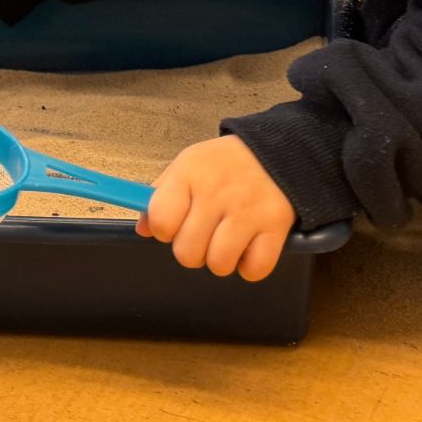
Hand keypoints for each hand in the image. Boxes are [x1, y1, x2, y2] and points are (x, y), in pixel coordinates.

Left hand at [137, 136, 297, 281]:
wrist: (276, 151)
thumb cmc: (225, 164)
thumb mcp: (187, 166)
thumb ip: (160, 195)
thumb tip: (144, 229)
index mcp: (189, 175)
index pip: (160, 221)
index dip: (164, 231)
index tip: (175, 225)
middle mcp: (217, 193)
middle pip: (187, 253)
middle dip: (192, 250)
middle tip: (204, 234)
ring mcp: (247, 212)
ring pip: (219, 265)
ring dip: (221, 260)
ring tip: (227, 240)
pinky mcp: (275, 228)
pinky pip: (253, 269)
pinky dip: (250, 265)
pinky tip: (248, 246)